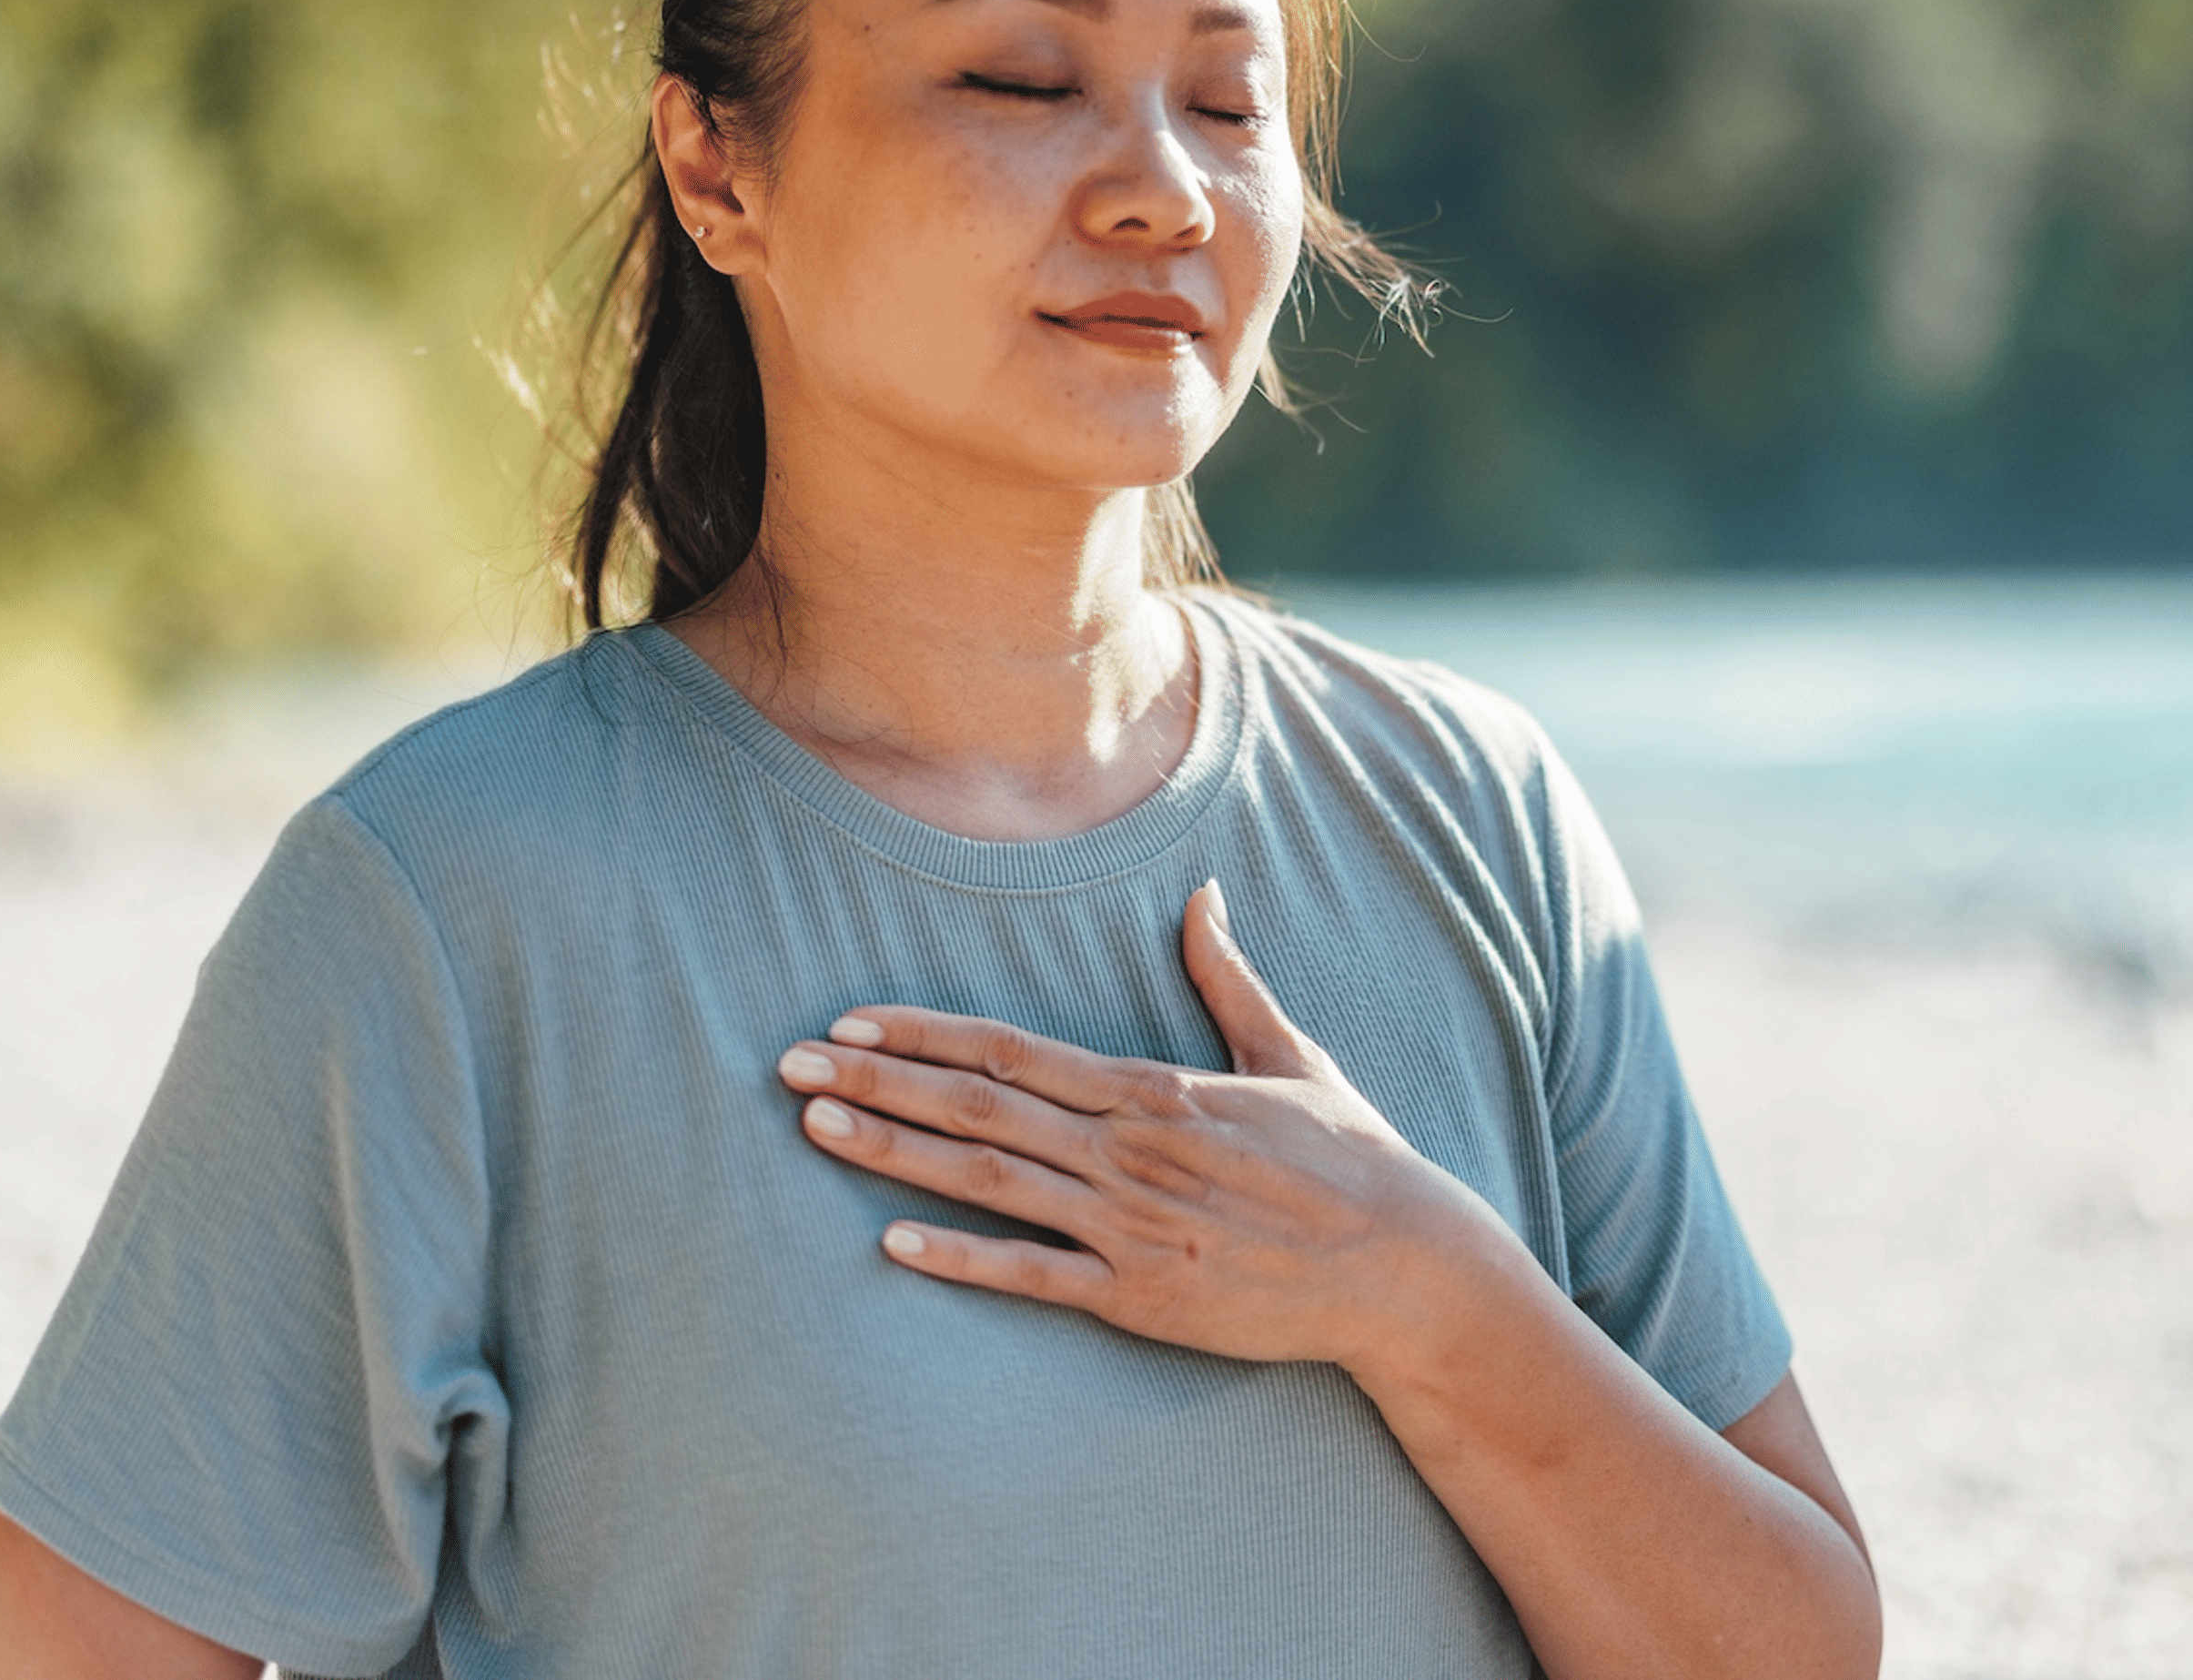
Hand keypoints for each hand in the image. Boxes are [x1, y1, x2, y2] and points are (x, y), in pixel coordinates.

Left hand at [774, 881, 1521, 1373]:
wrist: (1402, 1265)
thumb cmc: (1349, 1156)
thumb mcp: (1290, 1053)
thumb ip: (1228, 979)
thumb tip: (1203, 896)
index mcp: (1154, 1089)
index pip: (1011, 1050)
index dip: (922, 1033)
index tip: (849, 1018)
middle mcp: (1129, 1150)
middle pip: (978, 1106)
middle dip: (879, 1080)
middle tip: (789, 1064)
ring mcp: (1131, 1226)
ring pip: (990, 1181)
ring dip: (896, 1152)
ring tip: (816, 1125)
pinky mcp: (1143, 1296)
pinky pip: (1035, 1276)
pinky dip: (962, 1261)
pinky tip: (892, 1246)